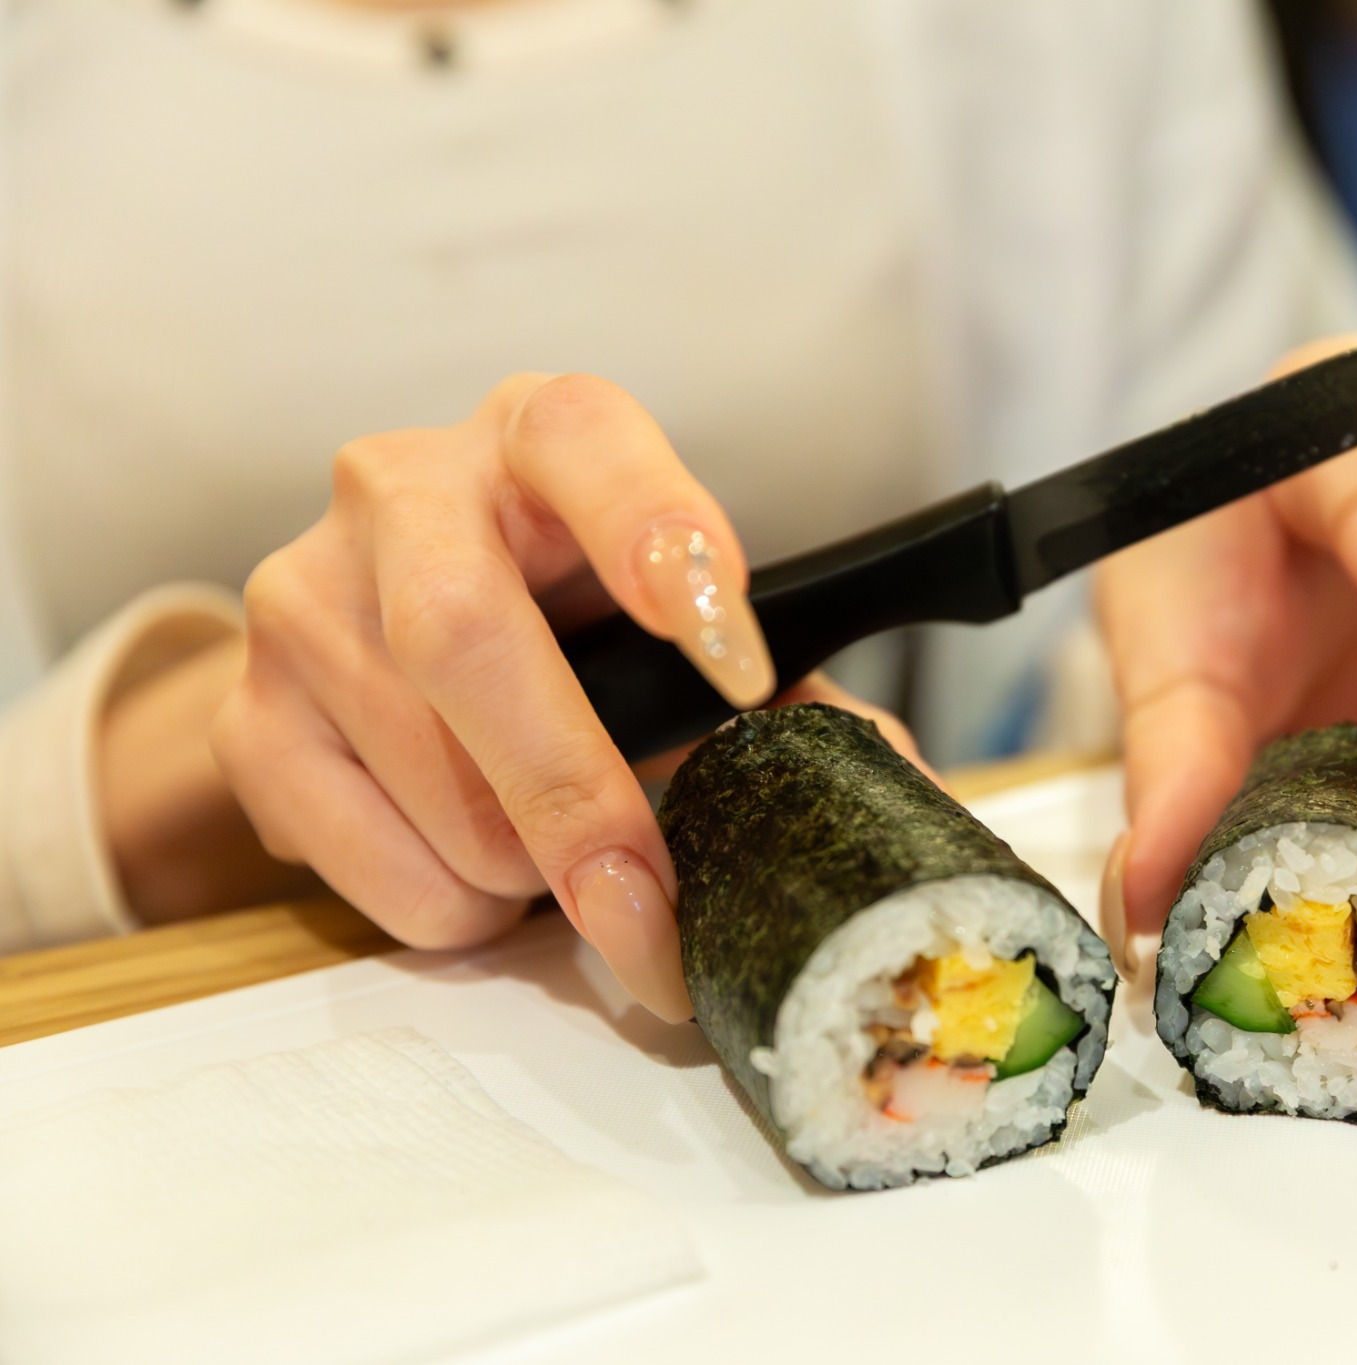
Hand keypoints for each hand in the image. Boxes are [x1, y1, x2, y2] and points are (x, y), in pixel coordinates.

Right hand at [212, 373, 779, 1021]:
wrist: (389, 639)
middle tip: (648, 900)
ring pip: (423, 772)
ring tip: (576, 873)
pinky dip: (454, 902)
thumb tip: (890, 777)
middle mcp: (404, 488)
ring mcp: (303, 596)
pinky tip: (484, 868)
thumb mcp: (683, 626)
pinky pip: (363, 855)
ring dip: (523, 868)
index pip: (589, 441)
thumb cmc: (576, 625)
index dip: (660, 536)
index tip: (735, 659)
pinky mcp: (250, 715)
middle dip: (572, 790)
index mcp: (543, 436)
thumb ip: (788, 691)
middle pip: (464, 634)